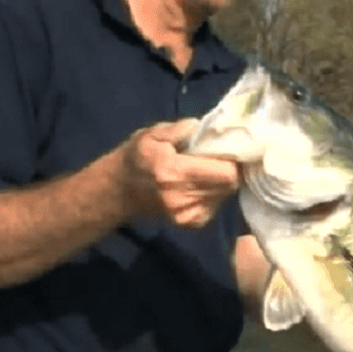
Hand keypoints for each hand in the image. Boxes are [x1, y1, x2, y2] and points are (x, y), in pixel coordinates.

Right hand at [120, 118, 238, 226]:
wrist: (120, 191)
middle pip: (229, 184)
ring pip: (224, 195)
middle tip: (216, 158)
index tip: (226, 149)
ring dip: (220, 182)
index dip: (232, 159)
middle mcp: (181, 197)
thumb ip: (178, 129)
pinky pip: (215, 205)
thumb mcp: (151, 134)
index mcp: (173, 171)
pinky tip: (198, 185)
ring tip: (204, 171)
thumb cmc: (138, 157)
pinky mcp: (190, 223)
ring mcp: (186, 214)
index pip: (226, 173)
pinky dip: (213, 194)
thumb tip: (202, 127)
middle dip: (228, 169)